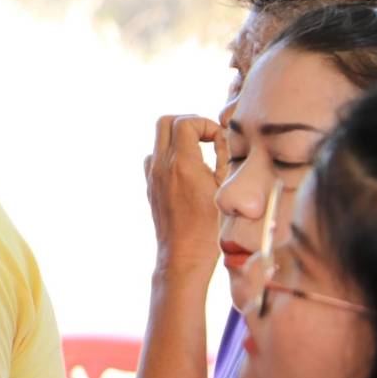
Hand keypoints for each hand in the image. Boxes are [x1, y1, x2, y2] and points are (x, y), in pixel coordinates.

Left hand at [144, 114, 225, 277]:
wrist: (184, 255)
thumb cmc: (210, 227)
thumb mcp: (226, 188)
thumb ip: (224, 157)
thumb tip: (221, 136)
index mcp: (182, 164)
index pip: (185, 122)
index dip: (205, 123)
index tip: (218, 139)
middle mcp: (161, 166)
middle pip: (164, 122)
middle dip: (188, 123)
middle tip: (207, 137)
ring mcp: (152, 177)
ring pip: (158, 140)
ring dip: (177, 139)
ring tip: (199, 154)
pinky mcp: (150, 187)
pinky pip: (154, 159)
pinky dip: (169, 155)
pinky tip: (187, 170)